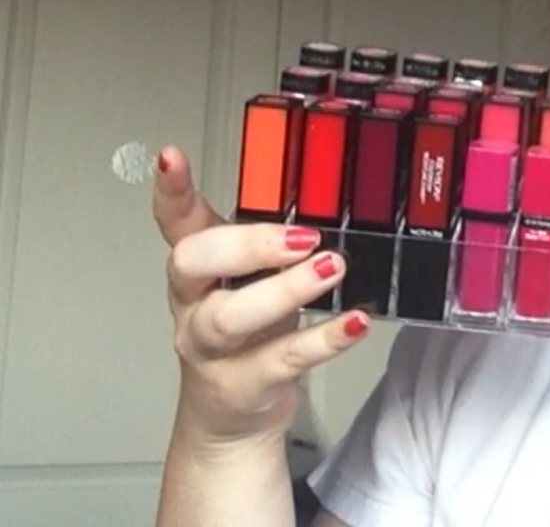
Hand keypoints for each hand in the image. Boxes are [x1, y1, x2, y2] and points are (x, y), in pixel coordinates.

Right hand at [153, 145, 369, 448]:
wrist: (232, 416)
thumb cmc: (249, 332)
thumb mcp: (252, 279)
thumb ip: (273, 240)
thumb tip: (329, 194)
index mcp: (199, 269)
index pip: (176, 222)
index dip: (171, 190)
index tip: (170, 156)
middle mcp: (196, 305)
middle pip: (195, 265)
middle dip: (246, 244)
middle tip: (303, 236)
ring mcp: (215, 349)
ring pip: (233, 316)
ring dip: (286, 290)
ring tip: (331, 267)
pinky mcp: (247, 383)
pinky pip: (285, 358)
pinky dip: (325, 339)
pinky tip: (356, 322)